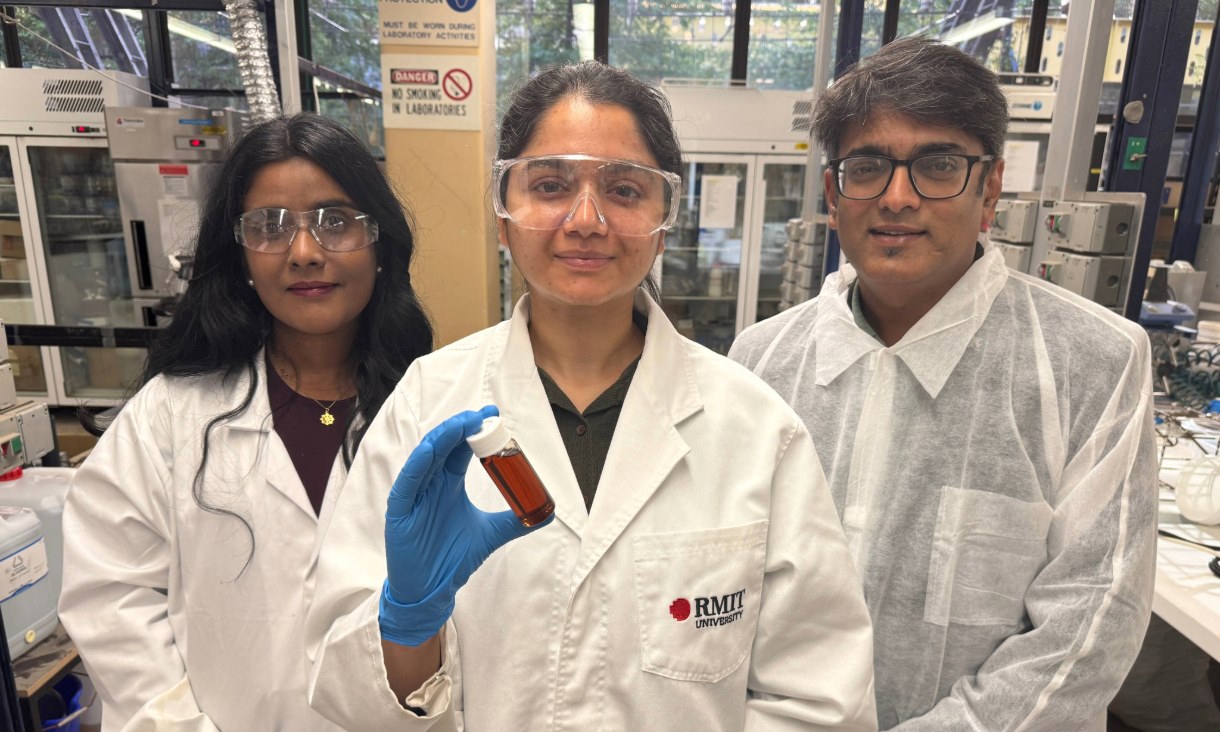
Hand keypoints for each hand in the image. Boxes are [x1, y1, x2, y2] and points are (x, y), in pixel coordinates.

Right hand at [380, 406, 550, 645]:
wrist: (432, 590)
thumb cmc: (452, 559)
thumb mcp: (490, 533)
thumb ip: (515, 521)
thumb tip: (546, 514)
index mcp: (447, 484)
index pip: (460, 449)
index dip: (475, 431)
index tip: (495, 417)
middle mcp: (429, 484)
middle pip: (443, 446)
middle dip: (462, 427)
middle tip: (484, 415)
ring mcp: (413, 496)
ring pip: (425, 458)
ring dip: (443, 438)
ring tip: (463, 424)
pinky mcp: (400, 511)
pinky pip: (407, 483)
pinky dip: (418, 464)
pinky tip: (431, 450)